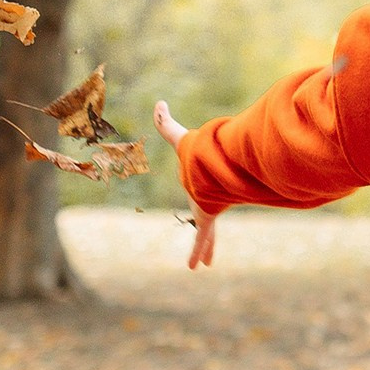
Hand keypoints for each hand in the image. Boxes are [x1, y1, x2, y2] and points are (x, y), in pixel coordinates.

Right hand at [153, 100, 217, 269]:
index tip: (203, 198)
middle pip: (205, 213)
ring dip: (206, 246)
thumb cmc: (196, 151)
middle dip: (207, 223)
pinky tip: (196, 267)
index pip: (199, 188)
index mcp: (199, 181)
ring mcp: (207, 209)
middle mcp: (205, 197)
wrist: (211, 166)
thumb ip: (167, 122)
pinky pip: (201, 239)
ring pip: (206, 232)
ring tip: (206, 262)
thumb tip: (158, 102)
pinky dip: (198, 252)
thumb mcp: (178, 136)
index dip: (200, 193)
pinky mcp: (206, 218)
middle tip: (208, 231)